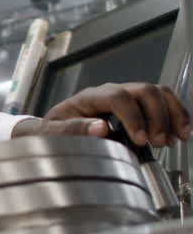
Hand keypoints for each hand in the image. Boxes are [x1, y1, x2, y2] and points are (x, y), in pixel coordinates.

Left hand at [11, 82, 190, 147]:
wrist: (54, 131)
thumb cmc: (54, 131)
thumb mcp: (54, 132)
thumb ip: (74, 129)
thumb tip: (100, 128)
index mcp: (89, 97)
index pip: (118, 97)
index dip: (133, 117)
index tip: (140, 139)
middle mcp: (110, 92)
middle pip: (144, 91)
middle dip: (156, 117)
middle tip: (157, 142)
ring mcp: (126, 96)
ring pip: (158, 93)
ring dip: (171, 115)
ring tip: (173, 140)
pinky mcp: (137, 105)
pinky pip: (163, 101)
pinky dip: (177, 115)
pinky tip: (180, 133)